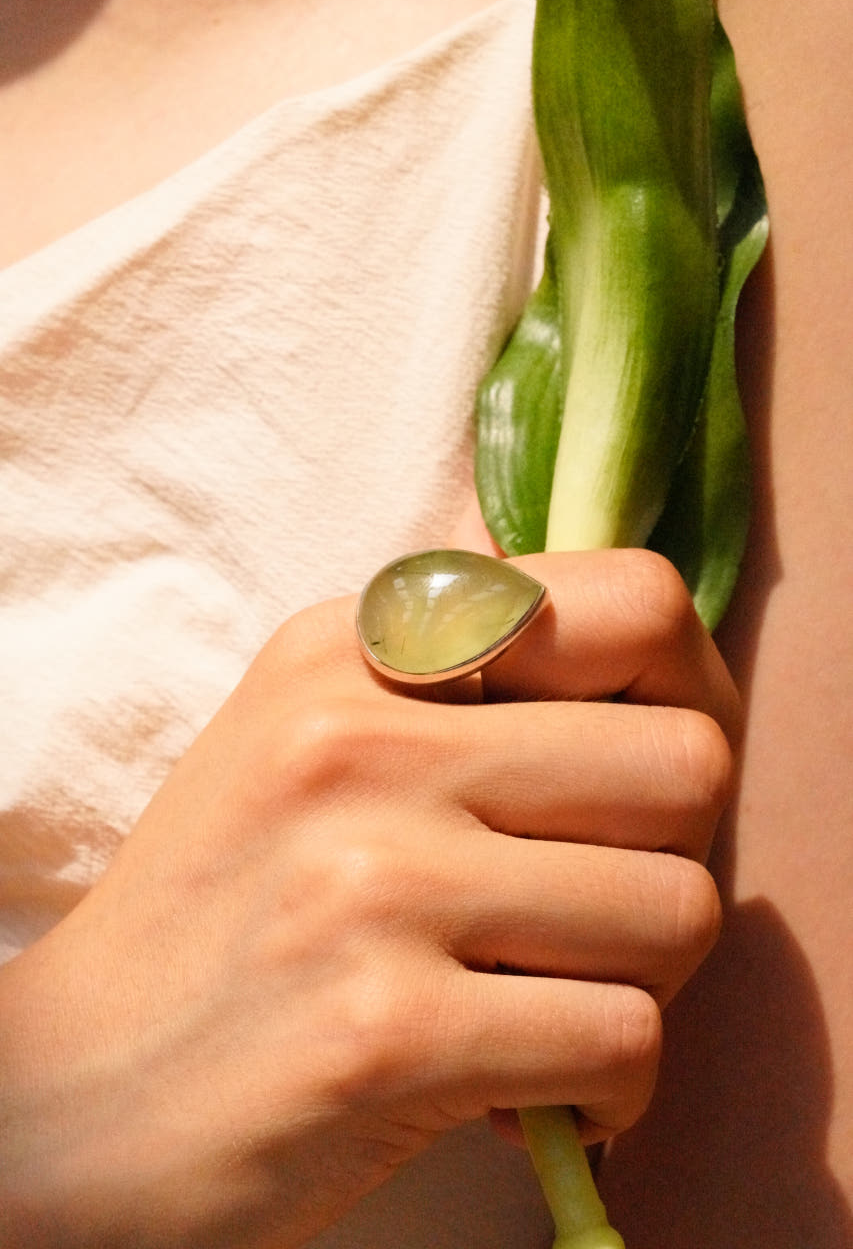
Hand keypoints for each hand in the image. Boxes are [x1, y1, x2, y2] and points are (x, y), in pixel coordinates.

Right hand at [0, 549, 736, 1248]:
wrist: (76, 1093)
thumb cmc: (224, 913)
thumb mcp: (310, 739)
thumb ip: (464, 680)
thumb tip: (655, 658)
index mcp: (356, 647)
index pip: (635, 603)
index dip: (688, 696)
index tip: (639, 782)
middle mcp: (363, 740)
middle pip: (688, 764)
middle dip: (672, 856)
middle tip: (596, 914)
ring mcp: (374, 880)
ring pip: (678, 910)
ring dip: (640, 983)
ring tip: (547, 1002)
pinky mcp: (387, 1031)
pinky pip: (626, 1043)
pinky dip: (608, 1090)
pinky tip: (530, 1093)